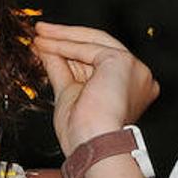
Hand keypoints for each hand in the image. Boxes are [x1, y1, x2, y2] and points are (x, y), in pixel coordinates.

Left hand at [32, 22, 158, 155]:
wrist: (94, 145)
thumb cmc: (85, 134)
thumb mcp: (69, 94)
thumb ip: (62, 70)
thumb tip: (48, 50)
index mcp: (130, 86)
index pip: (98, 61)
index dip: (71, 52)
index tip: (48, 46)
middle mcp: (138, 75)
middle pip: (98, 47)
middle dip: (66, 38)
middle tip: (42, 33)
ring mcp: (134, 67)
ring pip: (95, 42)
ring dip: (63, 37)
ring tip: (39, 34)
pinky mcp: (122, 61)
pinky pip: (88, 48)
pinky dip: (64, 45)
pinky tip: (45, 43)